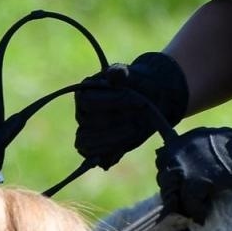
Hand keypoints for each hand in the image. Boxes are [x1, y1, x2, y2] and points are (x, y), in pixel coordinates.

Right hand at [73, 51, 188, 168]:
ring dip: (111, 140)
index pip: (89, 102)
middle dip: (115, 124)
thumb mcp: (131, 74)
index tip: (137, 100)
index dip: (113, 102)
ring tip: (134, 130)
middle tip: (137, 120)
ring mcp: (89, 131)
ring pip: (86, 143)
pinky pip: (93, 157)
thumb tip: (115, 74)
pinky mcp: (98, 147)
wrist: (149, 99)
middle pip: (88, 124)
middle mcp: (83, 113)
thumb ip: (121, 73)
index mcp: (85, 92)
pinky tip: (123, 149)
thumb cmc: (136, 84)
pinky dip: (107, 155)